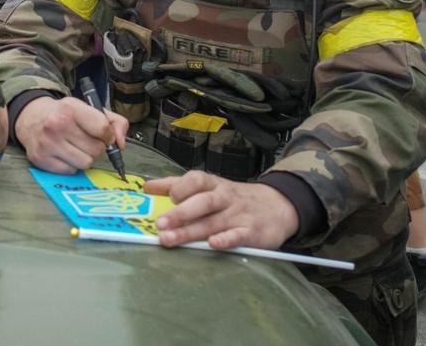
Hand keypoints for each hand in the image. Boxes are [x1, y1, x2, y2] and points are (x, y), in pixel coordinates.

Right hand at [16, 96, 128, 173]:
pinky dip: (71, 165)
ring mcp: (47, 143)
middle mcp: (57, 125)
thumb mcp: (88, 108)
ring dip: (85, 157)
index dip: (108, 135)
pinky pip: (70, 171)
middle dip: (96, 147)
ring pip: (85, 163)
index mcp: (71, 108)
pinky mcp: (41, 159)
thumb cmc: (65, 114)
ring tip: (75, 147)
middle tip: (87, 140)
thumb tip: (121, 143)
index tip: (104, 135)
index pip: (102, 129)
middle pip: (96, 149)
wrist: (32, 117)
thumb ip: (114, 122)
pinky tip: (65, 154)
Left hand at [146, 172, 299, 250]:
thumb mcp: (210, 187)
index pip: (197, 180)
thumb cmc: (234, 199)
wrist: (277, 206)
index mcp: (214, 185)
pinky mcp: (251, 232)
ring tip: (170, 239)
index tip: (167, 196)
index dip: (181, 187)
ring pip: (213, 222)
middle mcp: (225, 198)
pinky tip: (212, 245)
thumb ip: (178, 185)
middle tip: (160, 224)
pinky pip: (238, 235)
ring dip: (191, 231)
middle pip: (203, 202)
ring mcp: (239, 215)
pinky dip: (225, 240)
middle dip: (180, 213)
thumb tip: (147, 187)